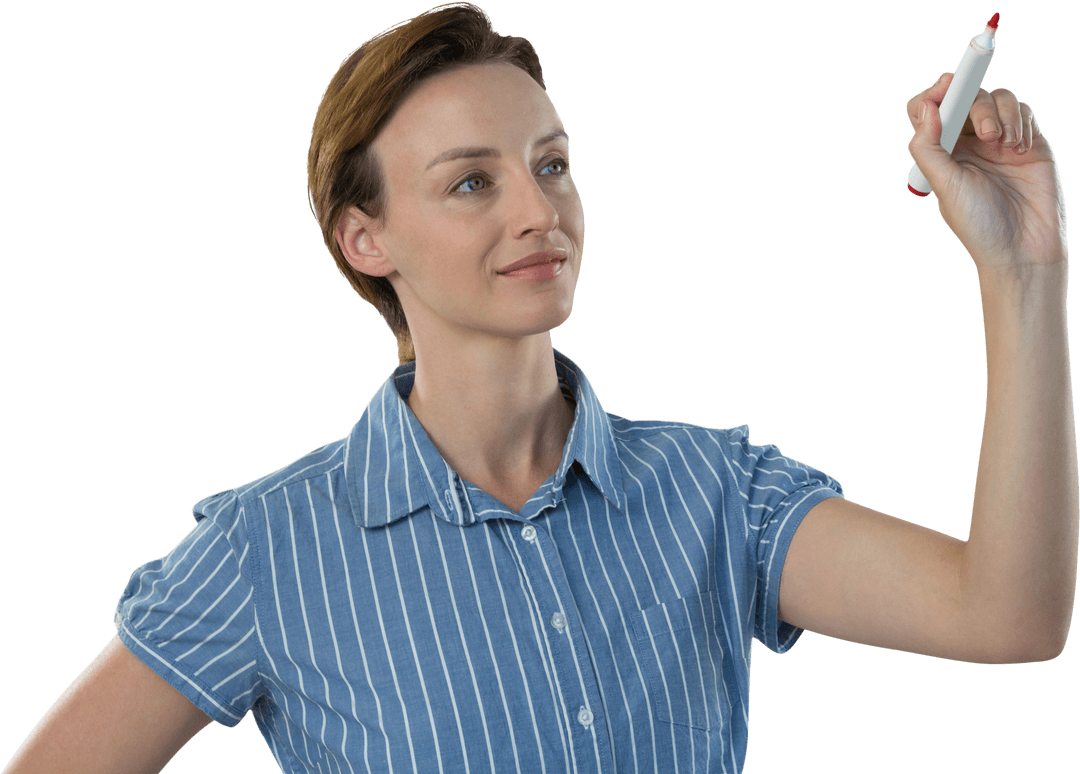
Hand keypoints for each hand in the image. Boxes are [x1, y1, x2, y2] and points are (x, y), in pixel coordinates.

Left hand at [907, 72, 1067, 273]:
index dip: (935, 94)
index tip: (946, 86)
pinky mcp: (1028, 140)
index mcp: (941, 153)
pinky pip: (1022, 110)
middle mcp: (967, 142)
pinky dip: (1020, 121)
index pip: (929, 110)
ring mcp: (998, 139)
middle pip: (965, 97)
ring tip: (1003, 144)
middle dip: (973, 104)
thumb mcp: (945, 186)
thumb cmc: (978, 224)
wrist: (1023, 247)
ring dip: (1000, 113)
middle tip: (984, 133)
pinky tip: (1019, 148)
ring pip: (996, 97)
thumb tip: (928, 108)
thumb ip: (929, 147)